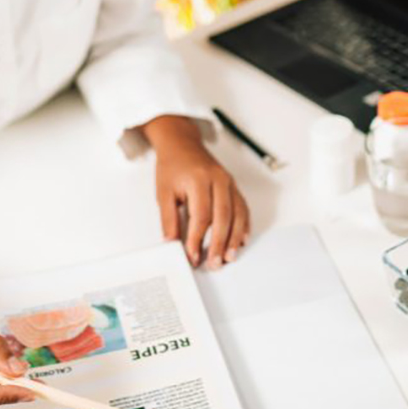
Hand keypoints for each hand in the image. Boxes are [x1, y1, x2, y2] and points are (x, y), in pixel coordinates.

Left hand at [143, 115, 249, 268]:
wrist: (182, 144)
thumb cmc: (172, 167)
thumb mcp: (163, 192)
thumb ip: (168, 219)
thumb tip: (172, 243)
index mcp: (198, 179)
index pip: (201, 216)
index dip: (197, 239)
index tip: (193, 256)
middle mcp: (218, 180)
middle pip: (223, 217)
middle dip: (219, 243)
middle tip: (215, 263)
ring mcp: (229, 182)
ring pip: (237, 214)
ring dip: (235, 238)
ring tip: (230, 257)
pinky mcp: (234, 186)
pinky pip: (243, 208)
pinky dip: (244, 226)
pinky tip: (241, 240)